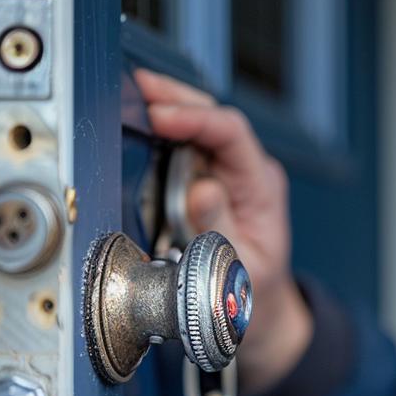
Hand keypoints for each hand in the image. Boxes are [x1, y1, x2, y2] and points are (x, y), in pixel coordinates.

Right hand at [134, 68, 312, 395]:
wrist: (255, 309)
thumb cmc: (251, 290)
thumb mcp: (238, 269)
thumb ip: (220, 228)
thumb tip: (201, 189)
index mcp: (261, 186)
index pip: (231, 133)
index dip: (194, 117)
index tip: (160, 116)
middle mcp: (246, 171)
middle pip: (213, 116)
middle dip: (176, 96)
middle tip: (138, 86)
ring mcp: (227, 173)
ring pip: (197, 126)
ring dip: (167, 107)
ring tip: (134, 96)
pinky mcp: (206, 181)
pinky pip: (184, 148)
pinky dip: (161, 133)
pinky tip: (140, 122)